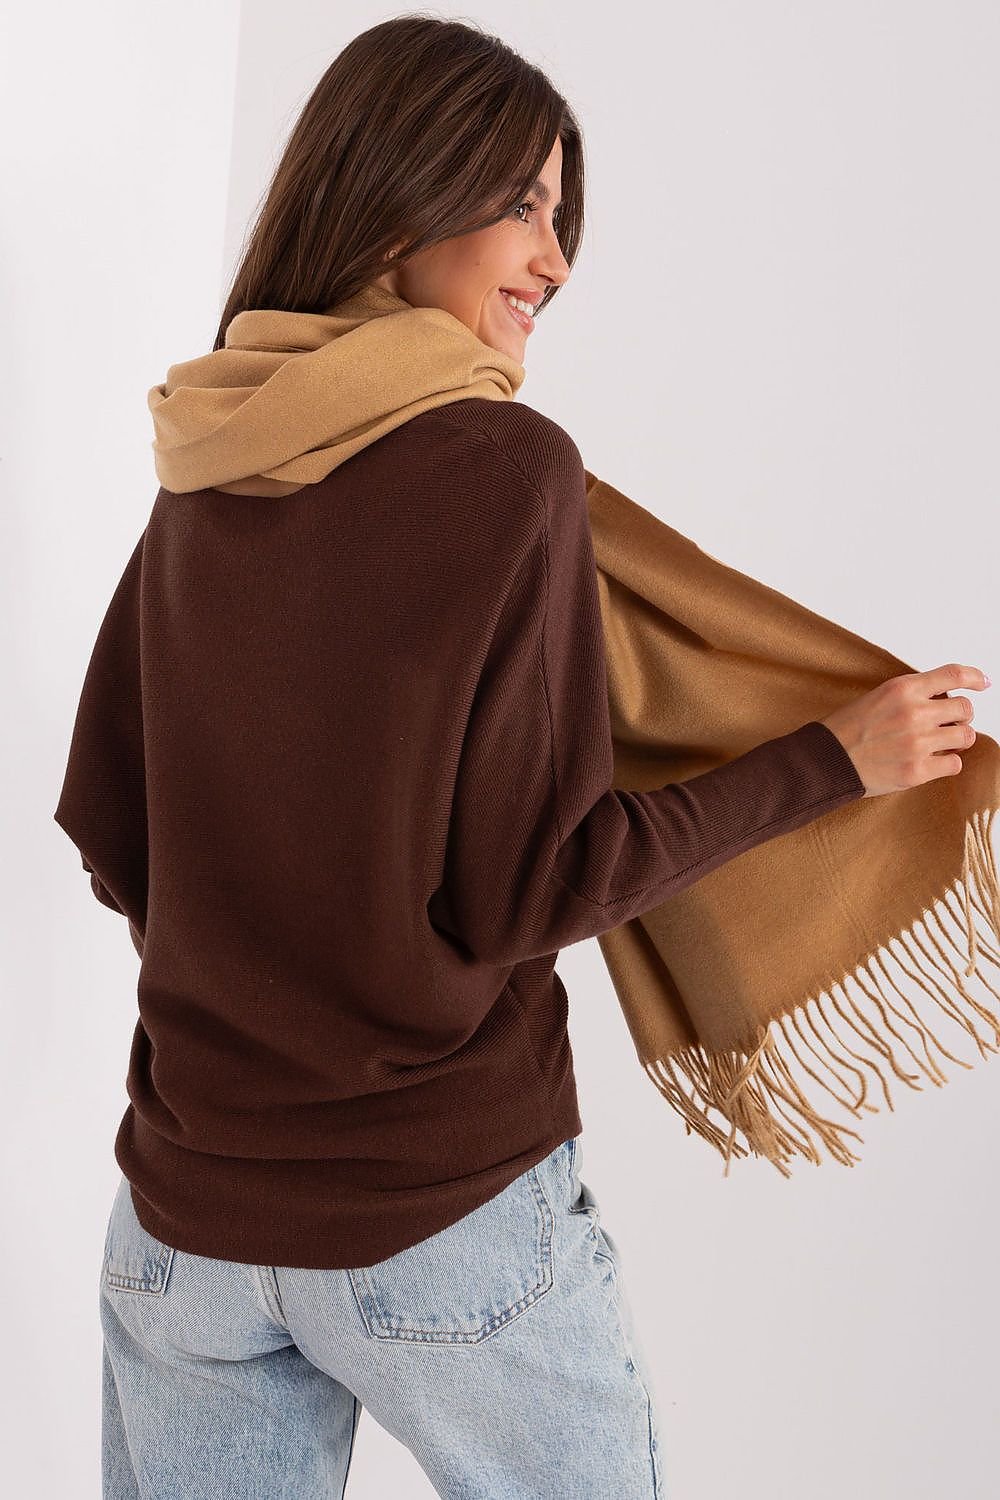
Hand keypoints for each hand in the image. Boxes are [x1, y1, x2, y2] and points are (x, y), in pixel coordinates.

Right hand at [820, 662, 989, 798]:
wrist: (826, 760)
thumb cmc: (847, 729)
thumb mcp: (877, 696)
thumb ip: (911, 694)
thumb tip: (945, 697)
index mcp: (903, 689)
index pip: (953, 675)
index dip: (974, 677)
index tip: (983, 682)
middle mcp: (914, 713)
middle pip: (965, 708)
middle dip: (961, 716)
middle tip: (948, 723)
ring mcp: (918, 743)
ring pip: (967, 736)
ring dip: (957, 739)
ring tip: (939, 743)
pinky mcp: (917, 771)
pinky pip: (954, 764)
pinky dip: (947, 763)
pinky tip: (931, 761)